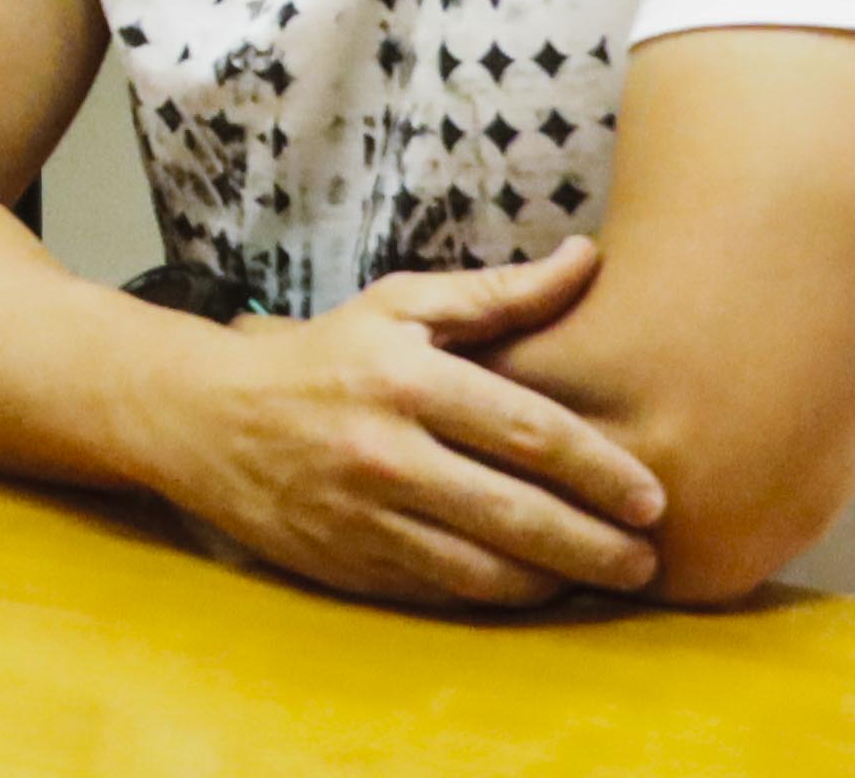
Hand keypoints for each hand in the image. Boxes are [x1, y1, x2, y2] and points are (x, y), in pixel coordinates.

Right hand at [131, 237, 668, 606]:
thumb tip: (588, 259)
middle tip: (647, 559)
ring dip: (558, 581)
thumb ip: (499, 294)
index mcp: (406, 379)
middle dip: (599, 544)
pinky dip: (500, 596)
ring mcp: (364, 515)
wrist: (202, 416)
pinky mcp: (348, 565)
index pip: (531, 433)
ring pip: (488, 569)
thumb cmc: (320, 357)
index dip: (603, 470)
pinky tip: (535, 586)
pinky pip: (444, 592)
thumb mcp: (398, 307)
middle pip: (521, 514)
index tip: (653, 496)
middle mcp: (386, 451)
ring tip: (602, 577)